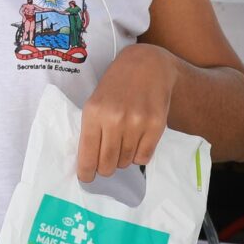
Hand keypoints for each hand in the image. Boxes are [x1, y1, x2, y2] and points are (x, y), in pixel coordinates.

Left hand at [79, 44, 177, 179]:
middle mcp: (115, 119)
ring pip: (126, 162)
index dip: (86, 172)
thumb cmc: (116, 85)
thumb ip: (92, 129)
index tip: (87, 178)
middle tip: (107, 161)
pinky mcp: (156, 125)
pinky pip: (144, 157)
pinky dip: (139, 154)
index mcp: (94, 112)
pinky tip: (137, 140)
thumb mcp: (95, 101)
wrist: (147, 64)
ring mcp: (137, 122)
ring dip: (123, 159)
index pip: (88, 155)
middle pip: (108, 164)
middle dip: (105, 168)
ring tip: (124, 141)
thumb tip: (88, 163)